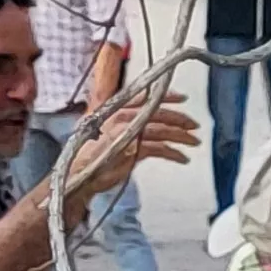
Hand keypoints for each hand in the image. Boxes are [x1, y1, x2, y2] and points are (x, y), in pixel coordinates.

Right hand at [60, 96, 198, 208]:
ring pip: (161, 129)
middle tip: (194, 125)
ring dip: (181, 136)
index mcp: (112, 109)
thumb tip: (143, 122)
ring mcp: (125, 133)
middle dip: (179, 118)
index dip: (164, 96)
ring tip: (193, 142)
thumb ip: (122, 123)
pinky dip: (173, 153)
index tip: (182, 98)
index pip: (142, 97)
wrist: (77, 174)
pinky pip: (159, 149)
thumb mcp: (101, 130)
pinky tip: (182, 158)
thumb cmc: (88, 155)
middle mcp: (119, 117)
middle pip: (156, 112)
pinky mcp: (131, 150)